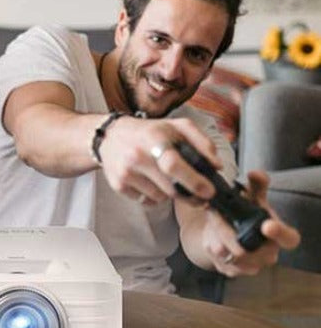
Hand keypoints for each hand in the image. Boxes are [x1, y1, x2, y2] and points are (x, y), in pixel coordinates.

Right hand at [98, 116, 222, 205]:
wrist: (110, 136)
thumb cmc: (149, 132)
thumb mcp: (177, 126)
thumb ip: (201, 141)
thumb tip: (216, 166)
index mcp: (154, 138)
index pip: (173, 165)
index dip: (194, 181)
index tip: (209, 191)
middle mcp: (137, 156)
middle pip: (170, 187)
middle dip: (188, 193)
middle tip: (197, 193)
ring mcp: (126, 172)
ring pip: (160, 197)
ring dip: (169, 193)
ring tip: (165, 179)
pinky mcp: (118, 185)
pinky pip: (146, 201)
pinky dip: (153, 197)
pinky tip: (151, 183)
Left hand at [201, 170, 300, 275]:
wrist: (226, 233)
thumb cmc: (246, 215)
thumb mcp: (253, 199)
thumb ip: (257, 185)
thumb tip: (256, 173)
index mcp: (280, 236)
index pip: (289, 239)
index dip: (280, 233)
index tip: (267, 225)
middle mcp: (268, 255)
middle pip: (246, 247)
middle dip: (227, 229)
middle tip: (214, 213)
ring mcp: (250, 266)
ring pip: (228, 253)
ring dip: (215, 234)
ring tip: (211, 221)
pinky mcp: (232, 271)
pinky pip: (217, 258)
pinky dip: (210, 243)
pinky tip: (209, 235)